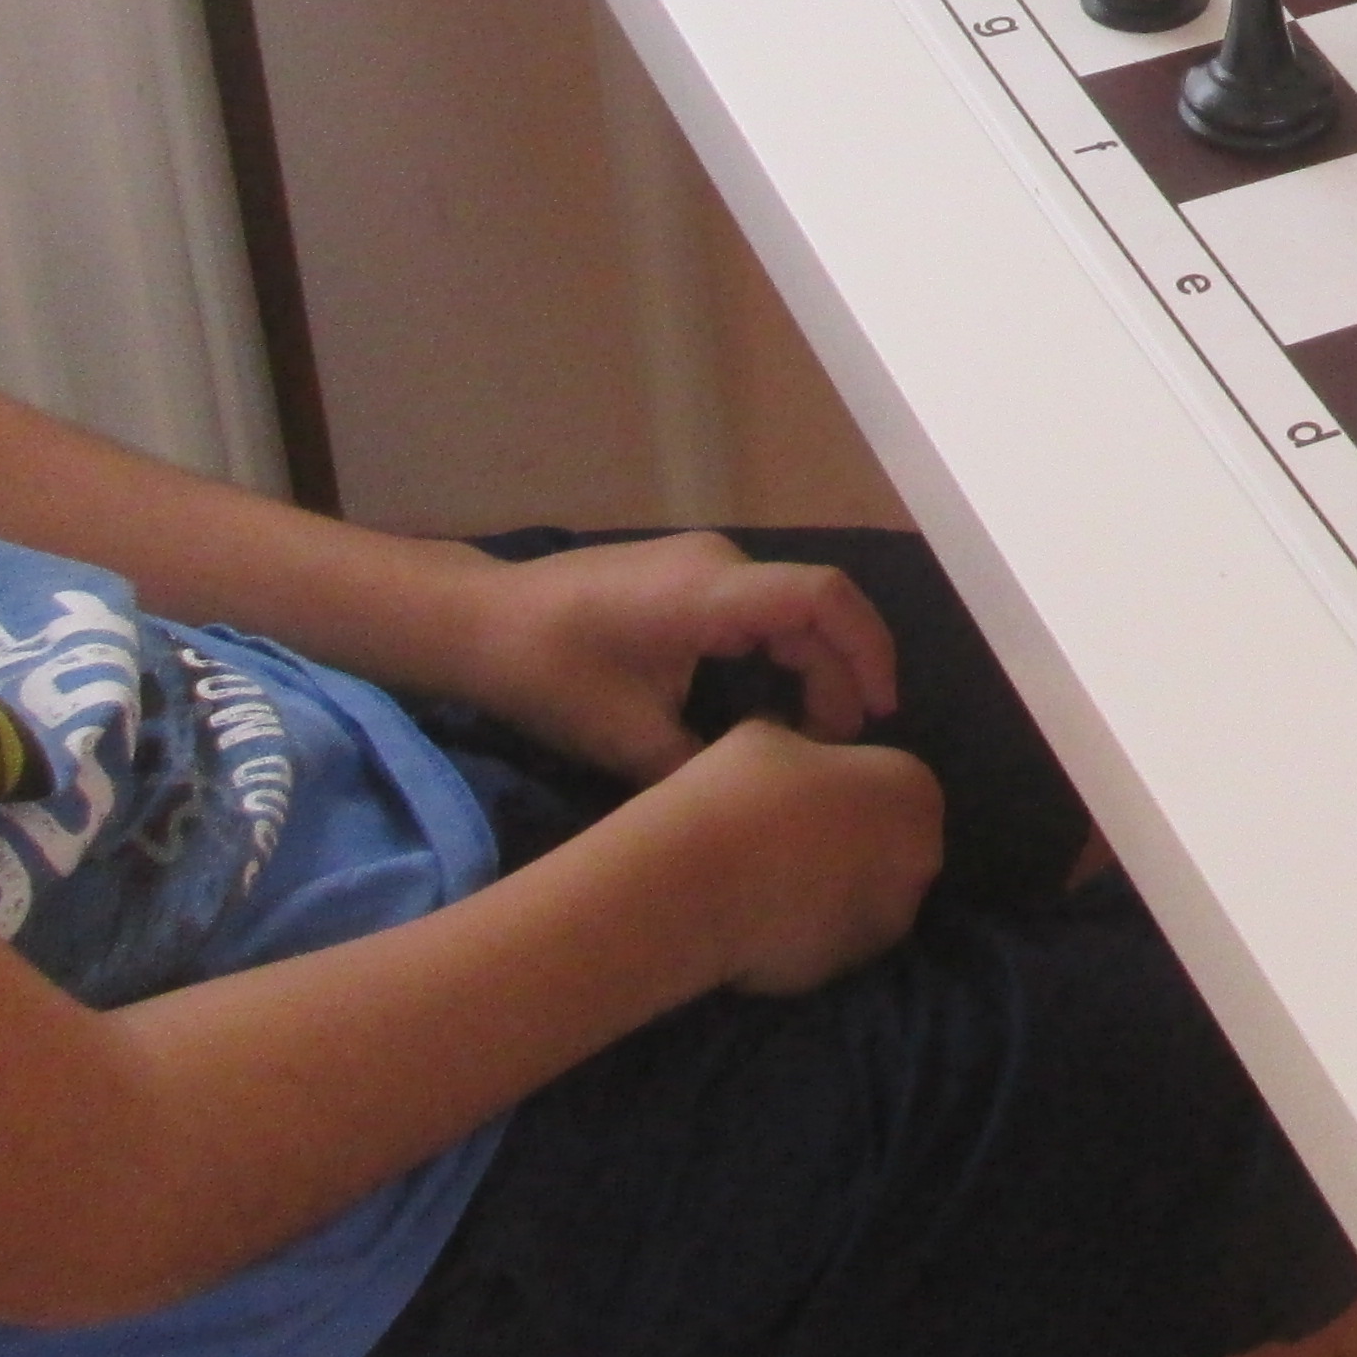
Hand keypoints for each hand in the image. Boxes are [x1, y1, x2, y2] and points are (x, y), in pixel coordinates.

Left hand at [457, 532, 899, 782]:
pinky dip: (780, 653)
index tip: (880, 713)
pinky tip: (774, 701)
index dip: (867, 653)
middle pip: (815, 608)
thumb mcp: (627, 738)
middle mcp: (719, 564)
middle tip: (845, 744)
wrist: (477, 622)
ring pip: (790, 608)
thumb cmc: (548, 675)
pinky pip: (758, 608)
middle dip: (843, 674)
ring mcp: (703, 564)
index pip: (824, 600)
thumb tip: (760, 793)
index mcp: (712, 592)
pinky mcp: (686, 576)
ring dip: (812, 665)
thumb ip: (703, 765)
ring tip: (818, 730)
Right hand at [645, 721, 945, 994]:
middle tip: (788, 840)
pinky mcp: (850, 970)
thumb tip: (800, 764)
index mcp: (915, 788)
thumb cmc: (740, 792)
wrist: (694, 886)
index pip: (891, 786)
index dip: (845, 790)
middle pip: (888, 847)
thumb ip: (805, 753)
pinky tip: (761, 920)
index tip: (802, 795)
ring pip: (864, 899)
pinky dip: (807, 933)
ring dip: (831, 892)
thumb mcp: (770, 737)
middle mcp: (921, 858)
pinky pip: (832, 942)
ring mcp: (890, 921)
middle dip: (849, 845)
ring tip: (770, 883)